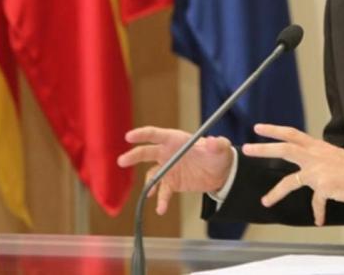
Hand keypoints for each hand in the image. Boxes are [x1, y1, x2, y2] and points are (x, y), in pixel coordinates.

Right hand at [117, 126, 232, 214]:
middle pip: (146, 153)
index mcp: (176, 139)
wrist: (220, 173)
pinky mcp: (171, 183)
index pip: (156, 134)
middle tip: (122, 161)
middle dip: (134, 156)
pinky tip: (161, 209)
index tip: (129, 137)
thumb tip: (212, 142)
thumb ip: (218, 144)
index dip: (142, 134)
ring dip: (148, 184)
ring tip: (148, 194)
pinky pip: (162, 192)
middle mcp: (168, 153)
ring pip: (151, 175)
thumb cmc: (218, 154)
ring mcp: (168, 168)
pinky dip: (161, 200)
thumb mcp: (222, 148)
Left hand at [242, 124, 343, 225]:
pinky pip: (316, 203)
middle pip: (284, 149)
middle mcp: (316, 156)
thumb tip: (308, 164)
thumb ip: (319, 158)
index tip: (259, 128)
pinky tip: (318, 220)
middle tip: (247, 149)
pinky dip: (317, 212)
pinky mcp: (324, 186)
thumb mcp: (335, 156)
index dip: (275, 130)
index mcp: (318, 147)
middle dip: (264, 149)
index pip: (292, 134)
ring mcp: (319, 171)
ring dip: (275, 192)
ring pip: (290, 181)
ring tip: (266, 201)